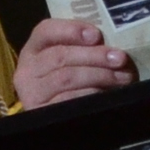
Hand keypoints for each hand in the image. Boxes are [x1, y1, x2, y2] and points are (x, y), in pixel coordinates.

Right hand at [14, 17, 138, 108]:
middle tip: (120, 58)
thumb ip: (83, 48)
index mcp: (33, 50)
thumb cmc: (71, 82)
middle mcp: (27, 70)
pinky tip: (107, 93)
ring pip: (66, 77)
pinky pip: (69, 99)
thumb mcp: (72, 61)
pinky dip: (91, 94)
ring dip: (99, 75)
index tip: (96, 35)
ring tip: (122, 77)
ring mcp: (31, 93)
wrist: (56, 118)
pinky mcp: (40, 112)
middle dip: (94, 55)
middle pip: (60, 56)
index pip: (45, 31)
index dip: (71, 30)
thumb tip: (110, 48)